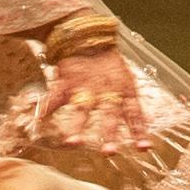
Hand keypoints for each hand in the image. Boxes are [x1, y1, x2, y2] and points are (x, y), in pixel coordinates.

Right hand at [15, 37, 165, 158]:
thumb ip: (131, 105)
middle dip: (109, 133)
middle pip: (109, 114)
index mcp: (124, 90)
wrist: (88, 37)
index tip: (144, 148)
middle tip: (109, 152)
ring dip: (77, 126)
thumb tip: (148, 122)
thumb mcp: (126, 81)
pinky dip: (48, 108)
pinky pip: (56, 96)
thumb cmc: (109, 64)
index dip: (140, 131)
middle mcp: (106, 90)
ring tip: (73, 143)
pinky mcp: (67, 81)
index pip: (135, 114)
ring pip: (82, 108)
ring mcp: (85, 86)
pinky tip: (41, 120)